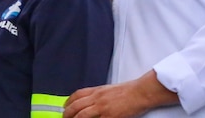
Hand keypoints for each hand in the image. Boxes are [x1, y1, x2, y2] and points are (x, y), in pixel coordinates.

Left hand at [63, 70, 177, 116]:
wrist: (140, 92)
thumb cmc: (129, 90)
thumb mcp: (110, 89)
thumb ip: (99, 95)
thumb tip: (93, 101)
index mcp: (97, 90)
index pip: (77, 95)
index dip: (68, 101)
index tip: (65, 106)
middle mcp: (97, 98)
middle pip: (76, 106)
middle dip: (67, 113)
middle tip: (64, 117)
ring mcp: (102, 107)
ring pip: (81, 115)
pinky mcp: (109, 116)